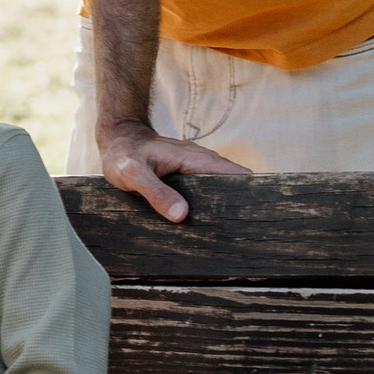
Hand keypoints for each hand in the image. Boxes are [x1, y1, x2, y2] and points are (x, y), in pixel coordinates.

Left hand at [96, 118, 250, 225]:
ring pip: (220, 188)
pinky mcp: (187, 178)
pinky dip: (211, 205)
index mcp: (194, 159)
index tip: (257, 213)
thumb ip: (155, 192)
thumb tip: (181, 214)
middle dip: (240, 205)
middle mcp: (200, 163)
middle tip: (244, 233)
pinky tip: (208, 225)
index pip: (234, 174)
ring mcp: (194, 169)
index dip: (249, 191)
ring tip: (232, 235)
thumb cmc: (123, 154)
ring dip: (226, 206)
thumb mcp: (133, 174)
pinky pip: (206, 191)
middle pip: (232, 184)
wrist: (117, 139)